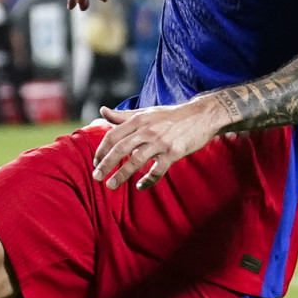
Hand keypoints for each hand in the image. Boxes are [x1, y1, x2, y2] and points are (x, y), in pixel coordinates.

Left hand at [91, 100, 222, 190]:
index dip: (101, 150)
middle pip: (120, 149)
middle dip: (106, 164)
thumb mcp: (146, 112)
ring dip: (121, 175)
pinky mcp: (174, 153)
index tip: (95, 162)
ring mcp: (161, 142)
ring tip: (111, 185)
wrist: (202, 116)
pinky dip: (148, 180)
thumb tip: (102, 111)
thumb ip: (123, 115)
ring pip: (135, 161)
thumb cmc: (171, 116)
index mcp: (138, 119)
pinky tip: (141, 186)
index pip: (113, 136)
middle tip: (96, 177)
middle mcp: (147, 130)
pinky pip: (157, 170)